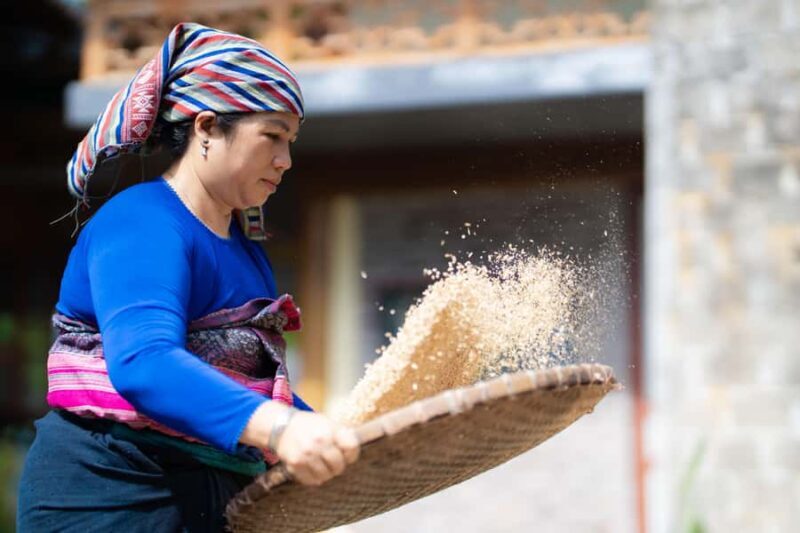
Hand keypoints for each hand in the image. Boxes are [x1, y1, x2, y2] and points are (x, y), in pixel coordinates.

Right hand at [240, 402, 359, 485]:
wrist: (282, 426)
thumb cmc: (309, 425)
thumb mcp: (328, 423)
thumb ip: (342, 436)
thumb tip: (354, 453)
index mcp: (330, 429)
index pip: (352, 447)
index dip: (352, 455)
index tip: (347, 455)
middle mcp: (319, 442)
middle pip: (339, 465)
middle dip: (338, 466)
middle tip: (333, 463)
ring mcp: (307, 454)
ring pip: (326, 476)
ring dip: (326, 473)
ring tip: (322, 466)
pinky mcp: (295, 464)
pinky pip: (312, 481)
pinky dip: (314, 478)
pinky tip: (312, 469)